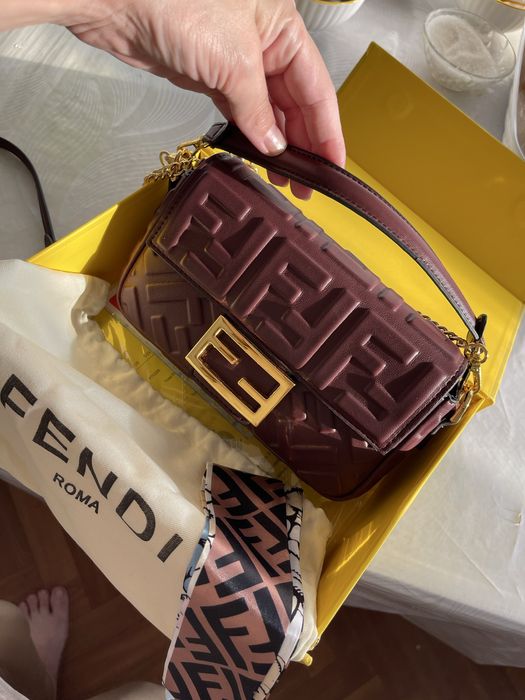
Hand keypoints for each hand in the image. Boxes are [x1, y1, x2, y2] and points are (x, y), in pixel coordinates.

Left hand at [64, 0, 345, 198]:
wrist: (119, 3)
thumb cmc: (175, 3)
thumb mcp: (233, 63)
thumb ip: (258, 110)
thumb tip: (274, 145)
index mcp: (281, 28)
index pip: (316, 88)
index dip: (327, 130)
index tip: (334, 164)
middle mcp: (263, 43)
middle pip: (295, 102)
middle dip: (303, 144)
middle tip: (309, 182)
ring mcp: (235, 61)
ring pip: (268, 110)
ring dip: (277, 144)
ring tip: (285, 178)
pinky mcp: (210, 75)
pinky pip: (241, 112)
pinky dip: (251, 135)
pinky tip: (259, 156)